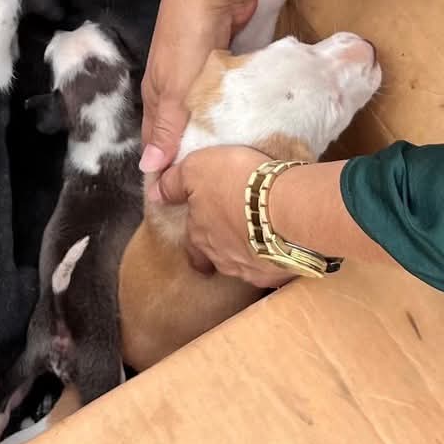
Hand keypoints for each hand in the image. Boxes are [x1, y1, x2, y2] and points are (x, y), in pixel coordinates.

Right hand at [138, 0, 263, 175]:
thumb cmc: (187, 38)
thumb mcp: (174, 86)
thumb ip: (166, 126)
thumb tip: (149, 169)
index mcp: (155, 91)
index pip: (154, 139)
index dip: (161, 166)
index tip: (173, 198)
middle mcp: (172, 84)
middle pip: (178, 126)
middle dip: (187, 153)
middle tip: (206, 188)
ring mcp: (198, 71)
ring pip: (202, 112)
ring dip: (212, 133)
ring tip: (228, 165)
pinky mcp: (222, 61)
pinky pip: (223, 96)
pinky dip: (229, 112)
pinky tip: (244, 129)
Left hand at [156, 145, 293, 287]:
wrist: (287, 209)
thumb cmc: (238, 184)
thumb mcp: (197, 169)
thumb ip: (174, 182)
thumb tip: (156, 193)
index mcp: (199, 236)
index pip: (191, 241)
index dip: (198, 229)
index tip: (206, 222)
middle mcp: (221, 258)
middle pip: (217, 255)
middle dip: (225, 242)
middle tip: (238, 225)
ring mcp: (250, 270)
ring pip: (245, 263)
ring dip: (252, 250)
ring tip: (264, 232)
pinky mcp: (278, 274)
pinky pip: (274, 268)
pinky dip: (277, 257)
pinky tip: (285, 243)